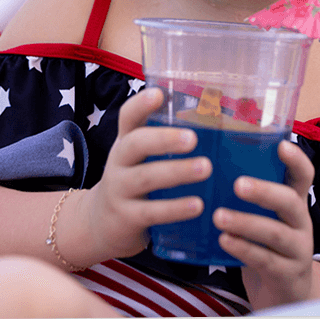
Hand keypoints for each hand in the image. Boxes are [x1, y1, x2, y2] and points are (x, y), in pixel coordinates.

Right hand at [82, 87, 210, 259]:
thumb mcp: (141, 159)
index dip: (140, 105)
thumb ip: (167, 143)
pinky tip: (198, 206)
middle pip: (135, 144)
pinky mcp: (126, 217)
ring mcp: (119, 189)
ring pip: (145, 177)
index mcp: (126, 142)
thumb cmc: (134, 181)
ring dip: (177, 172)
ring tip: (206, 168)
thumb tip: (218, 122)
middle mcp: (118, 161)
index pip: (128, 117)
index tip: (159, 93)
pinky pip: (151, 212)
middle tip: (193, 138)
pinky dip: (175, 208)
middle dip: (164, 139)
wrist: (100, 224)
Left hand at [212, 139, 315, 309]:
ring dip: (246, 223)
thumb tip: (206, 164)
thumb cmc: (266, 245)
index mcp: (295, 203)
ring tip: (219, 216)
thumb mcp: (265, 217)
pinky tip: (224, 241)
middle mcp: (301, 223)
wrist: (285, 293)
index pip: (303, 176)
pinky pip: (265, 260)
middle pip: (290, 202)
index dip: (296, 160)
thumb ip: (247, 196)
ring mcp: (297, 250)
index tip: (281, 145)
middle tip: (238, 184)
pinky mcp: (287, 275)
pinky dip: (243, 249)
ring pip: (275, 233)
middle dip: (265, 191)